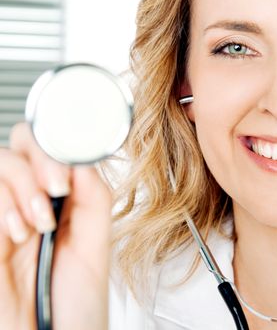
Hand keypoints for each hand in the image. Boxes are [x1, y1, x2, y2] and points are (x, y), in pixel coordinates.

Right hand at [0, 123, 111, 329]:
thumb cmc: (77, 301)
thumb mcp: (96, 243)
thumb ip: (93, 198)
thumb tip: (80, 160)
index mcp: (60, 202)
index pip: (49, 150)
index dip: (56, 146)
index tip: (70, 168)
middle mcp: (29, 204)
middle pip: (18, 148)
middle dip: (39, 160)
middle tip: (57, 188)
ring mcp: (4, 219)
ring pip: (0, 163)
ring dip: (23, 186)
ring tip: (42, 223)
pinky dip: (5, 207)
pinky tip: (20, 234)